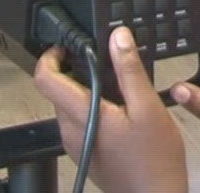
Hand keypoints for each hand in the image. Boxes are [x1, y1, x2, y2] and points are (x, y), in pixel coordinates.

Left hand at [33, 25, 188, 192]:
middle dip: (75, 72)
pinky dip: (93, 110)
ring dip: (86, 91)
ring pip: (69, 107)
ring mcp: (77, 145)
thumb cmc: (155, 161)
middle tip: (104, 64)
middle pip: (57, 91)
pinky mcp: (86, 154)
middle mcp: (72, 132)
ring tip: (117, 88)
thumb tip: (118, 37)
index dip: (50, 57)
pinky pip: (80, 123)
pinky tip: (120, 112)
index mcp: (83, 116)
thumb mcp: (149, 108)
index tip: (66, 47)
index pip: (45, 80)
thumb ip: (130, 70)